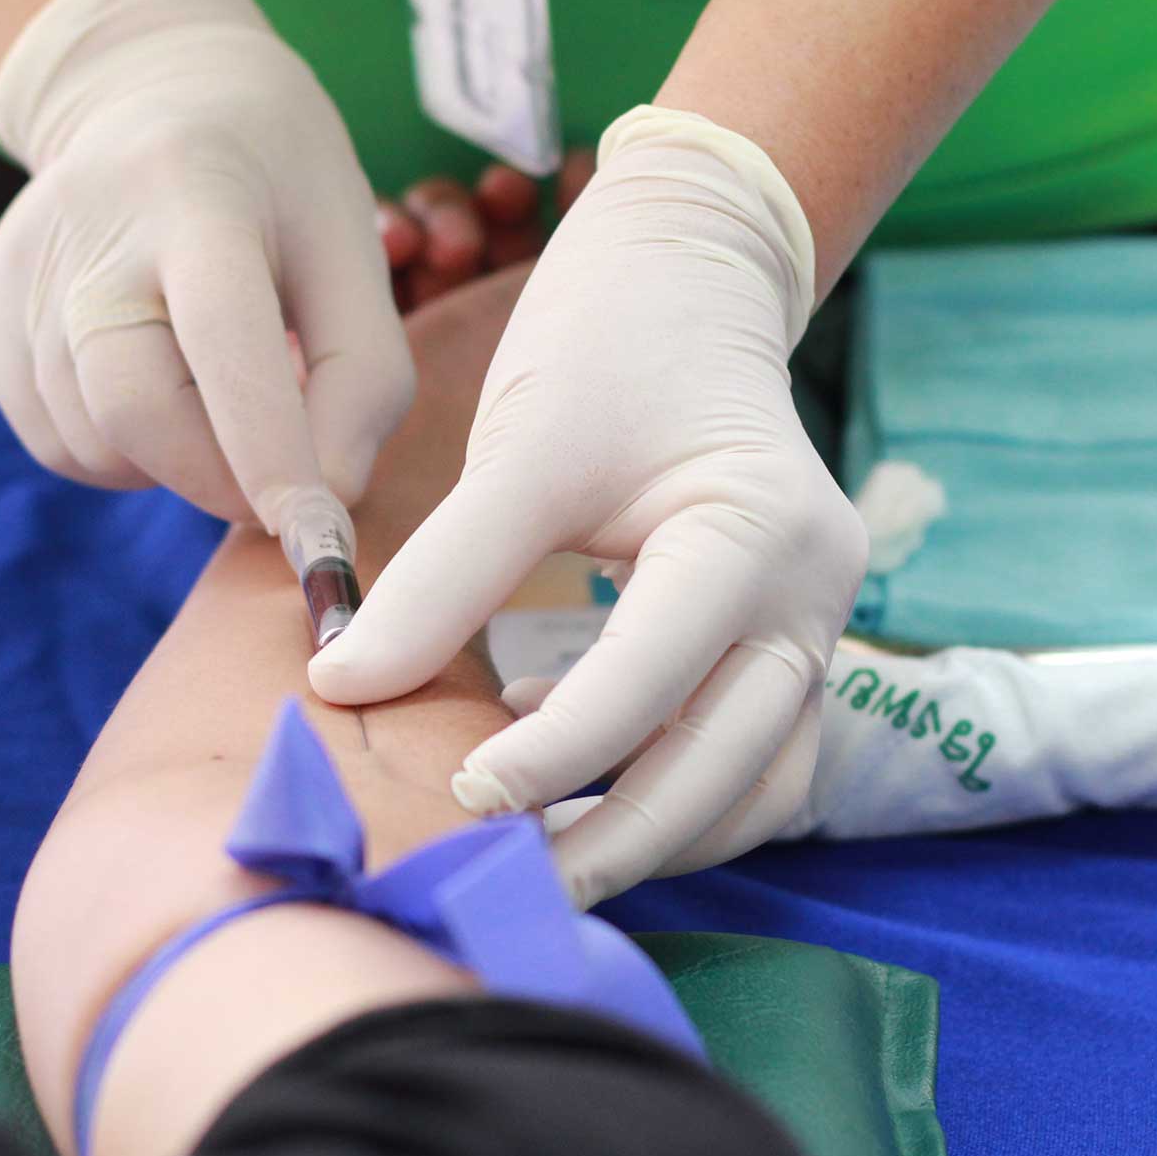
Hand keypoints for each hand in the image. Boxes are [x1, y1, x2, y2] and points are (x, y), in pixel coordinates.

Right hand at [0, 0, 411, 533]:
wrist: (157, 93)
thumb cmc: (279, 184)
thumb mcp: (353, 250)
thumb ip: (364, 379)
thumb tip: (329, 502)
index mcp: (198, 194)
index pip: (223, 338)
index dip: (268, 448)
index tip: (317, 532)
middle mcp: (92, 229)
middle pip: (132, 406)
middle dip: (216, 478)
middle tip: (277, 487)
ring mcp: (26, 270)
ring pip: (91, 441)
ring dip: (170, 465)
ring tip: (215, 397)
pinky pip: (54, 440)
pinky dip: (119, 454)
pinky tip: (158, 390)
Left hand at [312, 108, 867, 905]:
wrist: (692, 272)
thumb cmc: (609, 341)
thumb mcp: (523, 447)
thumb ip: (442, 575)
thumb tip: (341, 685)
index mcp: (762, 537)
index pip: (655, 682)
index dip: (555, 756)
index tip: (457, 796)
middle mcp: (814, 599)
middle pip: (728, 770)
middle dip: (616, 841)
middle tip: (501, 882)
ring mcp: (815, 629)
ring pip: (752, 788)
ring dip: (653, 837)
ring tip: (537, 862)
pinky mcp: (786, 646)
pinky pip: (746, 761)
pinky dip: (671, 795)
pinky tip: (569, 782)